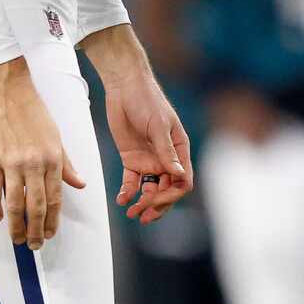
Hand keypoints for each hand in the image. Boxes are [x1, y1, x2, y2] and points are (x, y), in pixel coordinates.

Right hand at [0, 58, 84, 249]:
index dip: (53, 220)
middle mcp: (34, 164)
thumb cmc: (34, 112)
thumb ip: (67, 164)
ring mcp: (11, 162)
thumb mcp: (57, 137)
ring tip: (17, 239)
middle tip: (34, 246)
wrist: (8, 90)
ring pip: (14, 202)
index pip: (55, 198)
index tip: (50, 234)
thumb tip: (80, 184)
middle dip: (36, 229)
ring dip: (16, 225)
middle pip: (36, 205)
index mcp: (53, 159)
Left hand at [101, 58, 194, 225]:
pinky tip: (122, 200)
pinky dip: (128, 192)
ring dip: (143, 203)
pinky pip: (132, 181)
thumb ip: (166, 151)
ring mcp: (149, 160)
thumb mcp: (158, 126)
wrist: (124, 86)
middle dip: (156, 205)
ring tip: (131, 213)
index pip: (182, 181)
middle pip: (166, 190)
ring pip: (150, 189)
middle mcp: (166, 158)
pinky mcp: (131, 159)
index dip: (171, 194)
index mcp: (180, 150)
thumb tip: (178, 176)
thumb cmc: (148, 100)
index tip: (155, 199)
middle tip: (142, 216)